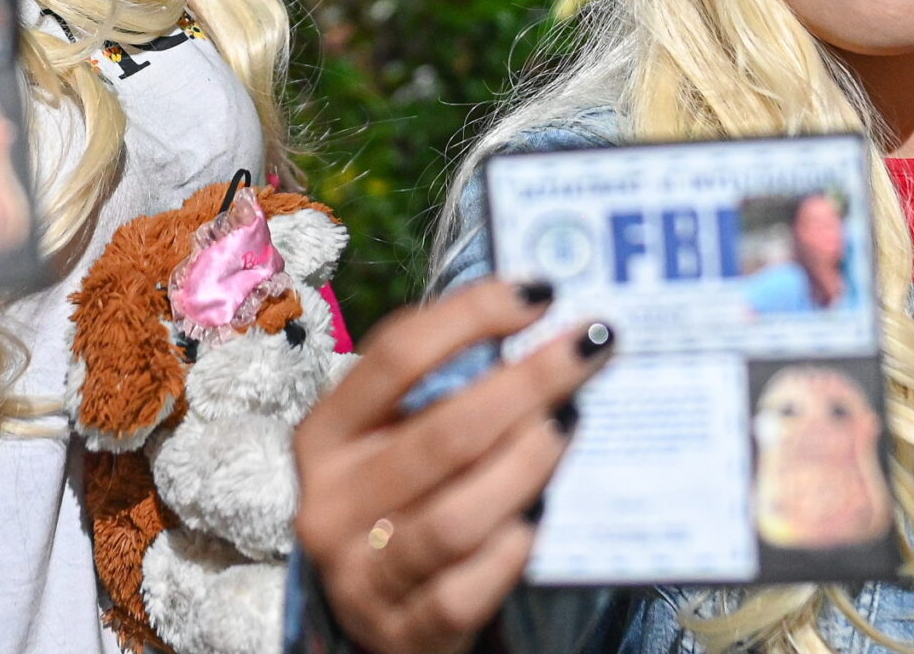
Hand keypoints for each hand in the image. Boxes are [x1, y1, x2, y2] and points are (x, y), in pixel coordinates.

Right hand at [292, 279, 614, 653]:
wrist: (368, 618)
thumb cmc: (396, 502)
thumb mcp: (390, 441)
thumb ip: (440, 393)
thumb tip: (535, 322)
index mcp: (325, 436)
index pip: (395, 358)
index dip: (468, 317)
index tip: (538, 293)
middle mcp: (332, 502)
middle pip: (442, 433)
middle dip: (527, 383)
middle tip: (589, 350)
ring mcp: (363, 575)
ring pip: (456, 518)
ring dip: (527, 466)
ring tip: (570, 425)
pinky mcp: (402, 633)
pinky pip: (466, 591)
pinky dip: (511, 551)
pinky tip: (541, 518)